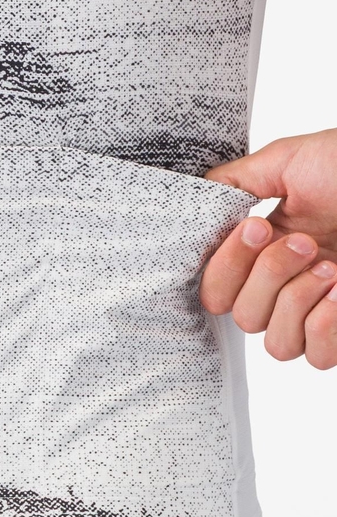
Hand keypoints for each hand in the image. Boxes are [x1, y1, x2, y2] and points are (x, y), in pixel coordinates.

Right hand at [201, 128, 336, 369]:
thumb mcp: (291, 160)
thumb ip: (234, 182)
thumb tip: (192, 204)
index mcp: (266, 247)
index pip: (215, 287)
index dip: (225, 266)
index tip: (255, 227)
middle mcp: (288, 284)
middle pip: (240, 316)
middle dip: (266, 277)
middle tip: (303, 242)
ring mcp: (320, 309)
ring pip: (274, 344)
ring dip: (295, 302)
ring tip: (330, 266)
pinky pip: (315, 356)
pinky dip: (325, 326)